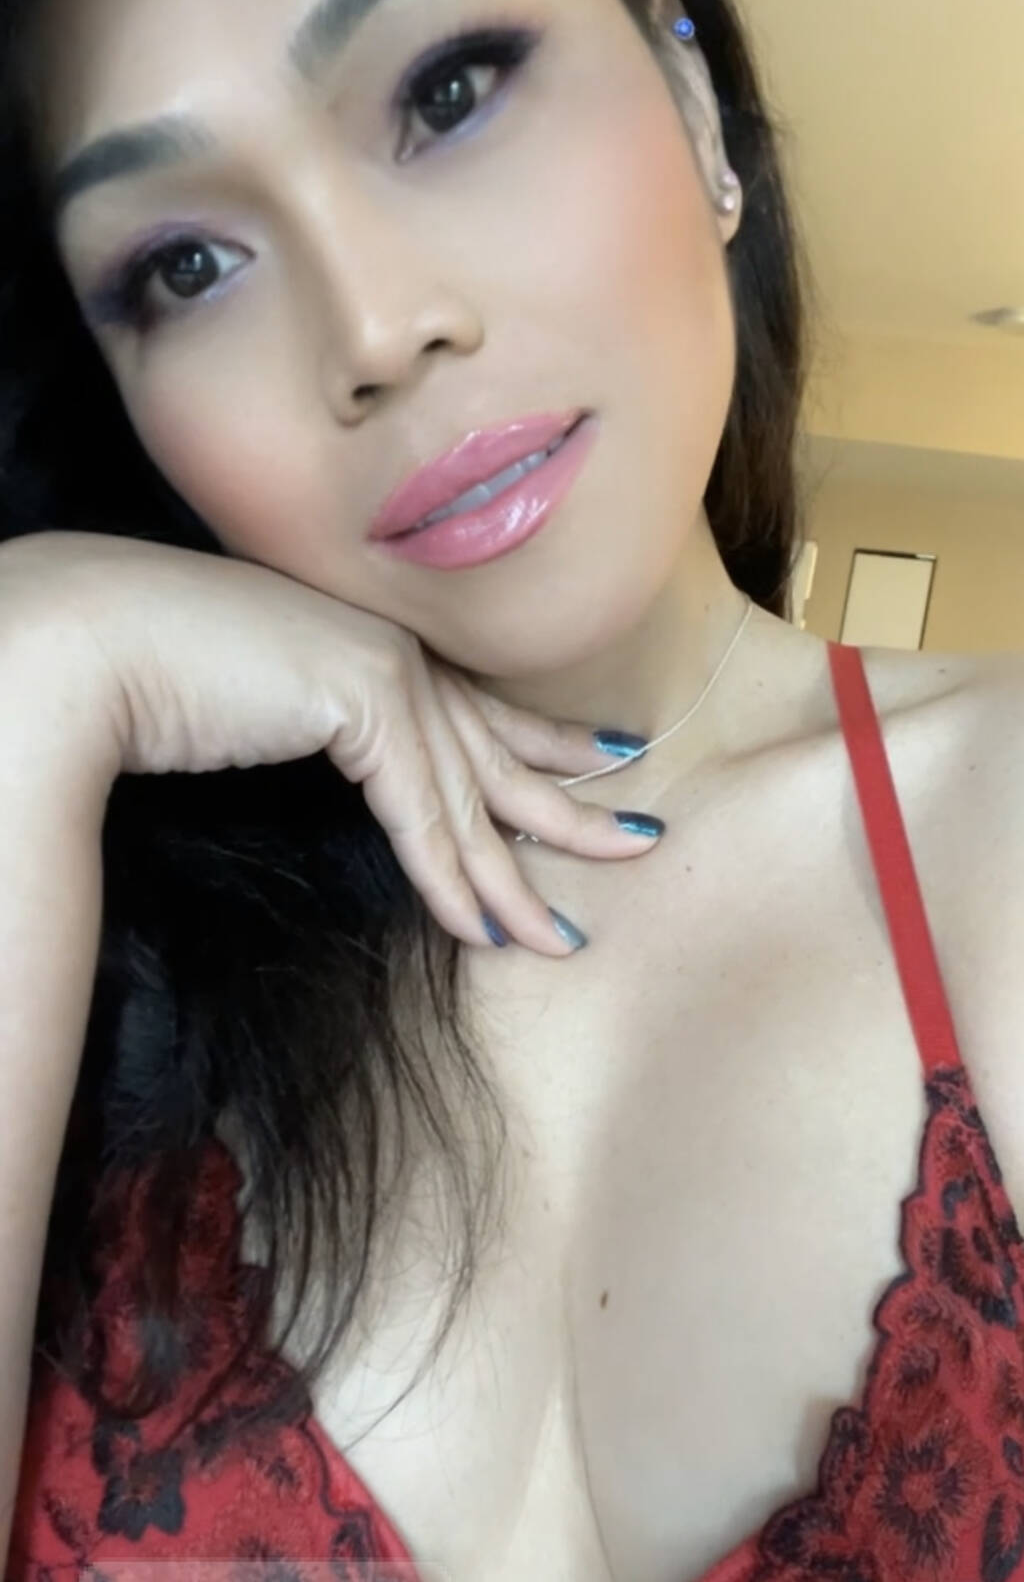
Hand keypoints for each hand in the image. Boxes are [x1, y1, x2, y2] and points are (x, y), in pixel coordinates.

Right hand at [0, 531, 663, 957]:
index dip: (547, 743)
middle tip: (641, 843)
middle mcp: (396, 655)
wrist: (98, 642)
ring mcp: (384, 672)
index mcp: (377, 647)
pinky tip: (483, 930)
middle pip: (503, 752)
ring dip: (519, 881)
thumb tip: (356, 761)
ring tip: (567, 938)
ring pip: (473, 800)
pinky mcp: (362, 702)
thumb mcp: (268, 706)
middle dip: (574, 811)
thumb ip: (327, 724)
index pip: (479, 710)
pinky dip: (451, 879)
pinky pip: (422, 816)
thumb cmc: (165, 675)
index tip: (605, 762)